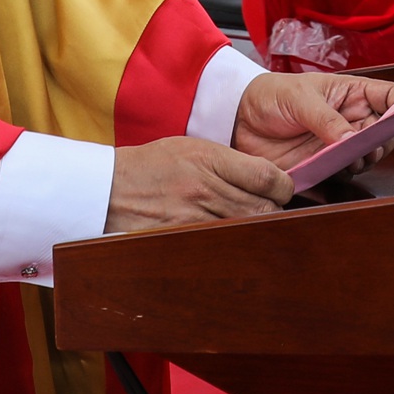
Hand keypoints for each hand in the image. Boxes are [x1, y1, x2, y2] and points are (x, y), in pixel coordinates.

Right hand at [104, 136, 288, 232]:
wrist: (109, 188)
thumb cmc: (154, 165)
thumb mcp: (192, 147)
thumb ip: (230, 162)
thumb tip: (267, 179)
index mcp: (209, 160)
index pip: (266, 176)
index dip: (283, 185)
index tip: (281, 188)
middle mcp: (204, 190)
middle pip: (262, 208)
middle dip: (274, 210)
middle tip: (270, 208)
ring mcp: (194, 219)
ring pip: (246, 229)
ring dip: (256, 228)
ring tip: (252, 224)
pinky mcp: (183, 240)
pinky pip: (222, 246)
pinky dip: (233, 243)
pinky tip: (232, 239)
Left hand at [230, 70, 393, 171]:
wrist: (238, 119)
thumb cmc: (270, 96)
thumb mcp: (300, 99)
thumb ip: (326, 119)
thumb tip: (351, 140)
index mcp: (351, 92)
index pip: (390, 96)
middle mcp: (351, 118)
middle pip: (386, 131)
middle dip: (384, 140)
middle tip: (369, 145)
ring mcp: (339, 142)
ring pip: (369, 154)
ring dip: (365, 159)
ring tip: (350, 157)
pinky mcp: (325, 163)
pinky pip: (346, 172)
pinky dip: (347, 173)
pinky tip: (336, 167)